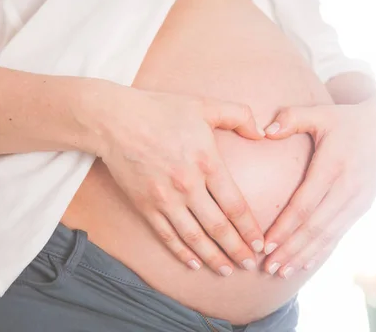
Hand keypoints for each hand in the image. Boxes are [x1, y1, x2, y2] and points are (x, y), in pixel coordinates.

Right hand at [82, 81, 265, 275]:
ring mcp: (165, 199)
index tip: (260, 243)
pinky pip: (167, 235)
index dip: (249, 228)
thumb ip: (239, 115)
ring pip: (194, 237)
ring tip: (227, 270)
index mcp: (207, 163)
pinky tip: (194, 263)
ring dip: (213, 257)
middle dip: (237, 250)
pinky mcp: (145, 206)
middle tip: (250, 265)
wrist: (114, 120)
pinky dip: (182, 252)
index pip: (235, 205)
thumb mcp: (206, 105)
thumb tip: (262, 133)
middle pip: (218, 227)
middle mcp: (188, 186)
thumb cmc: (162, 110)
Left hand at [261, 93, 375, 277]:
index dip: (285, 227)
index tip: (265, 244)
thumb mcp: (321, 113)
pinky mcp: (362, 207)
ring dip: (304, 256)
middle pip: (315, 227)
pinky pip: (339, 234)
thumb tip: (264, 131)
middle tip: (268, 268)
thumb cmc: (347, 120)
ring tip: (281, 272)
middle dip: (291, 250)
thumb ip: (292, 118)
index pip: (305, 205)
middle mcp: (347, 188)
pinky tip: (305, 263)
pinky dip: (322, 251)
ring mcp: (357, 201)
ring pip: (328, 235)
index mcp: (333, 166)